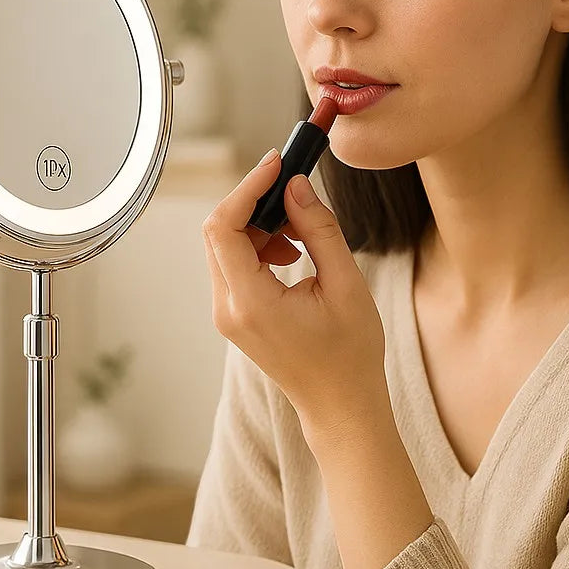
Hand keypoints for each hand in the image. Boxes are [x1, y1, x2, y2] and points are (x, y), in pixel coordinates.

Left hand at [201, 148, 388, 433]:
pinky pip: (234, 263)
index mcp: (250, 302)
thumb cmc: (350, 354)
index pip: (223, 226)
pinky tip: (294, 253)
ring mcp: (227, 313)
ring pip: (225, 245)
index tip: (277, 163)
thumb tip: (297, 185)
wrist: (340, 404)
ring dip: (260, 225)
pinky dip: (259, 245)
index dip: (247, 187)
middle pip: (219, 231)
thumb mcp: (346, 284)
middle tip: (296, 192)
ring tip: (303, 234)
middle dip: (255, 202)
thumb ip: (319, 229)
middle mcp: (227, 308)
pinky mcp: (235, 314)